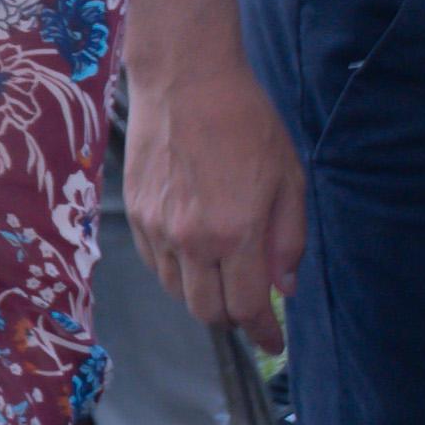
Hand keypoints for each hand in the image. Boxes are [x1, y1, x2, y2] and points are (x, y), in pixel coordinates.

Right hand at [121, 44, 302, 349]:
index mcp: (237, 232)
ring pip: (179, 292)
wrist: (186, 81)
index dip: (263, 333)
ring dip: (204, 297)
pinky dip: (178, 272)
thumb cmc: (247, 122)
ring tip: (223, 278)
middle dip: (233, 320)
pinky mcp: (136, 214)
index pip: (248, 306)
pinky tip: (194, 252)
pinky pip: (157, 265)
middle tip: (249, 310)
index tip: (273, 343)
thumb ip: (288, 239)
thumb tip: (284, 286)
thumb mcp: (289, 177)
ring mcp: (159, 229)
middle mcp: (193, 240)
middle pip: (207, 312)